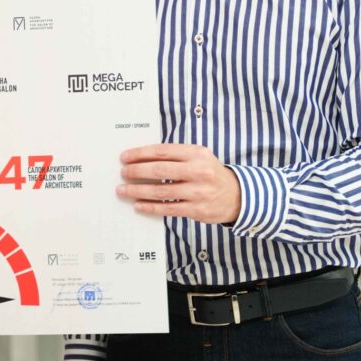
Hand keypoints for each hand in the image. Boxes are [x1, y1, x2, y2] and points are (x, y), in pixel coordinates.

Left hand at [117, 144, 239, 223]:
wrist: (237, 195)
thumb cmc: (211, 173)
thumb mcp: (199, 156)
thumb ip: (176, 155)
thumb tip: (143, 158)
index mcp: (196, 154)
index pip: (162, 151)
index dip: (140, 154)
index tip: (125, 157)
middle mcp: (198, 171)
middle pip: (160, 170)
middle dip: (137, 172)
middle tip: (123, 173)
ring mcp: (198, 192)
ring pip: (161, 191)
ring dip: (138, 191)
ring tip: (124, 190)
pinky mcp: (197, 210)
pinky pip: (168, 209)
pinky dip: (151, 207)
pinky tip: (138, 205)